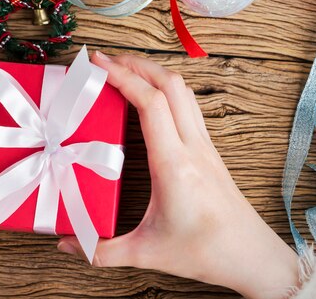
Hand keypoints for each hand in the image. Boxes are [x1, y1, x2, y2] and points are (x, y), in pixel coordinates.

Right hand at [57, 52, 298, 298]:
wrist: (251, 256)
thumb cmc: (205, 252)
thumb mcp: (146, 253)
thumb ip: (101, 251)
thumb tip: (65, 244)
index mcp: (174, 165)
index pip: (150, 104)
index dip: (123, 77)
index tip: (98, 64)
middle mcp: (193, 147)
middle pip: (170, 84)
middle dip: (137, 64)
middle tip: (107, 60)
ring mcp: (204, 146)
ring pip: (184, 91)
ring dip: (154, 73)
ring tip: (127, 70)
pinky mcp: (209, 151)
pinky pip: (190, 106)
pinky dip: (168, 90)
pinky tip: (152, 98)